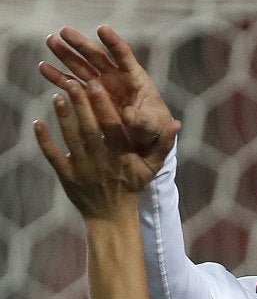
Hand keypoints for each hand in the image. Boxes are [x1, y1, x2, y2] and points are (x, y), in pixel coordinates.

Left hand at [34, 78, 181, 220]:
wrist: (111, 215)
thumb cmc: (132, 186)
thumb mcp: (152, 167)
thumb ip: (164, 144)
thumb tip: (177, 123)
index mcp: (121, 154)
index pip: (112, 125)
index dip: (103, 105)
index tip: (95, 85)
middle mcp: (101, 159)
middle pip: (89, 128)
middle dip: (80, 105)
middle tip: (72, 83)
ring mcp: (82, 167)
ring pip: (70, 138)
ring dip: (63, 117)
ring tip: (57, 95)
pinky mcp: (66, 175)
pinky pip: (53, 156)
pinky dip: (44, 140)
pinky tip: (37, 123)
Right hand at [38, 25, 175, 171]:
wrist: (146, 139)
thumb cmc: (154, 129)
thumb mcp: (151, 126)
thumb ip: (141, 120)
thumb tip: (129, 115)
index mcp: (135, 78)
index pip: (124, 55)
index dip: (113, 42)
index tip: (101, 28)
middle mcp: (117, 77)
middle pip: (97, 56)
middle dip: (81, 43)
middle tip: (64, 31)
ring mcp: (102, 85)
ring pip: (81, 66)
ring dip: (65, 54)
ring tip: (50, 40)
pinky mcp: (90, 96)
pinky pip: (71, 84)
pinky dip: (58, 77)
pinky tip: (43, 67)